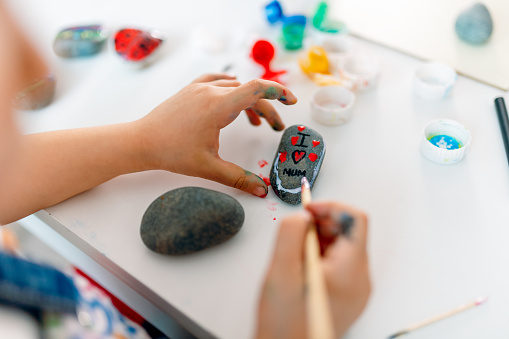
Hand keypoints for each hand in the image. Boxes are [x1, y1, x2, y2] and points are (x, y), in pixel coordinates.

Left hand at [132, 74, 296, 196]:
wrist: (141, 142)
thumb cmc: (171, 152)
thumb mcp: (209, 167)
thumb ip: (239, 178)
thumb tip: (262, 190)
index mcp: (218, 106)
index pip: (257, 89)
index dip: (279, 92)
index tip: (291, 101)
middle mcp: (210, 91)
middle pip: (249, 93)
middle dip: (266, 109)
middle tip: (274, 129)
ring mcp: (198, 88)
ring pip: (234, 87)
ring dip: (249, 102)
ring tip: (254, 123)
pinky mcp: (189, 90)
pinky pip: (216, 81)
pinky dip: (230, 88)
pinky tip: (231, 96)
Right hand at [255, 201, 370, 338]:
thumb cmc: (285, 323)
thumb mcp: (281, 271)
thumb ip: (291, 235)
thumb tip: (302, 217)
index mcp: (350, 271)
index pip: (355, 219)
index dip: (330, 207)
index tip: (308, 209)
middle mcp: (360, 280)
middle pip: (349, 232)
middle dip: (322, 223)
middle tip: (297, 230)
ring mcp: (356, 289)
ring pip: (342, 246)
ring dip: (319, 239)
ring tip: (295, 253)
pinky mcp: (347, 295)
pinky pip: (339, 263)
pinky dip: (320, 255)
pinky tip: (301, 266)